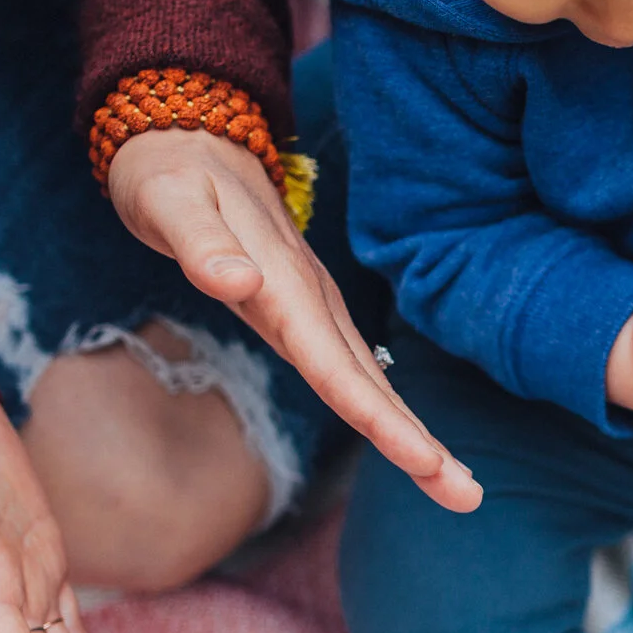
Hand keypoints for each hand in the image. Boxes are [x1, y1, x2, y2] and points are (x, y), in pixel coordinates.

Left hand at [109, 128, 479, 512]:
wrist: (188, 134)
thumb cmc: (167, 172)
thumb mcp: (165, 199)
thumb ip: (199, 243)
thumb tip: (239, 283)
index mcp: (282, 282)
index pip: (334, 364)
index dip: (377, 417)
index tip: (421, 463)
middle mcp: (310, 297)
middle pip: (371, 382)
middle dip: (419, 443)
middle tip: (468, 498)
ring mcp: (313, 302)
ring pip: (370, 377)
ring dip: (411, 432)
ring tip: (456, 486)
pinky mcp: (306, 306)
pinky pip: (351, 365)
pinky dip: (382, 405)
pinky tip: (404, 435)